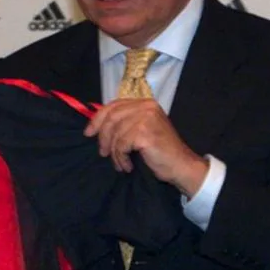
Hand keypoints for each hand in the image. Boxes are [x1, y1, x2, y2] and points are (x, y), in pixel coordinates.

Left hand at [84, 98, 209, 196]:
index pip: (113, 106)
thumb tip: (94, 125)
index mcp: (144, 103)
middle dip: (102, 137)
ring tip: (120, 163)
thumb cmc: (159, 150)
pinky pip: (121, 145)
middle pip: (111, 118)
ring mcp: (146, 118)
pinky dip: (121, 158)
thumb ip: (123, 122)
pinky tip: (127, 166)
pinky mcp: (144, 133)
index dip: (97, 119)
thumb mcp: (140, 130)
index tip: (88, 133)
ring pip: (115, 134)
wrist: (181, 166)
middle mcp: (146, 106)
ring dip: (114, 152)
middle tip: (102, 152)